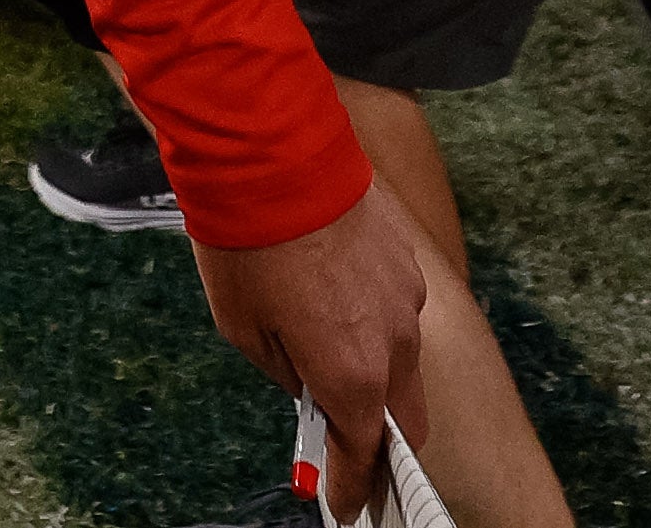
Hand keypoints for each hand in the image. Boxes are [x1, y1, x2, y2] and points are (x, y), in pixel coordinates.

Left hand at [194, 180, 432, 527]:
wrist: (273, 158)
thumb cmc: (247, 243)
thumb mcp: (242, 326)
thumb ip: (285, 373)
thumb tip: (307, 388)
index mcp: (353, 374)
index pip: (364, 452)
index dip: (351, 483)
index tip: (342, 503)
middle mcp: (394, 347)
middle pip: (401, 419)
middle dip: (377, 441)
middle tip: (348, 451)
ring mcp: (408, 305)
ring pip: (402, 364)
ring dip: (374, 374)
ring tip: (327, 358)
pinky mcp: (407, 267)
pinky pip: (397, 314)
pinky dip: (374, 325)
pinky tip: (335, 302)